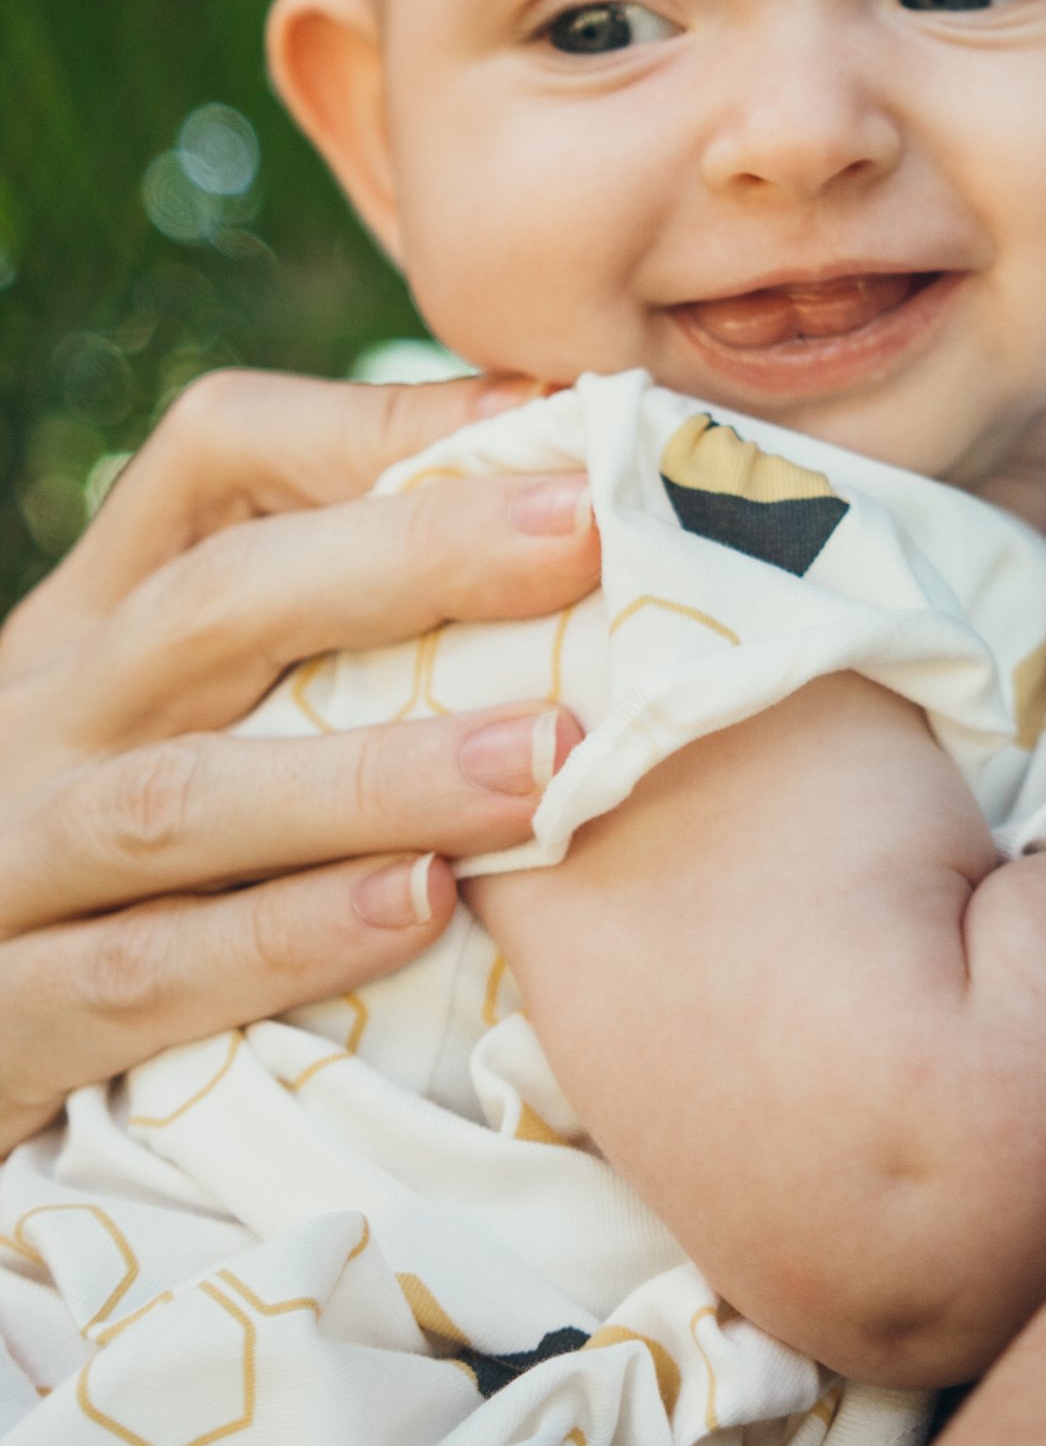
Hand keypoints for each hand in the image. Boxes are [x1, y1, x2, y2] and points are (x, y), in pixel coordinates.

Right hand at [0, 366, 599, 1145]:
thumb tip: (576, 519)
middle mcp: (43, 719)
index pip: (218, 456)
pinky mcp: (2, 1028)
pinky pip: (141, 978)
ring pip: (179, 798)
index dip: (380, 423)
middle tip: (587, 536)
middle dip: (411, 558)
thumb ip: (347, 640)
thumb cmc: (146, 884)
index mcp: (100, 619)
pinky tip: (418, 911)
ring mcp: (10, 867)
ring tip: (544, 759)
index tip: (557, 417)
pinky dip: (281, 942)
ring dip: (371, 775)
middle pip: (211, 602)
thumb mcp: (208, 728)